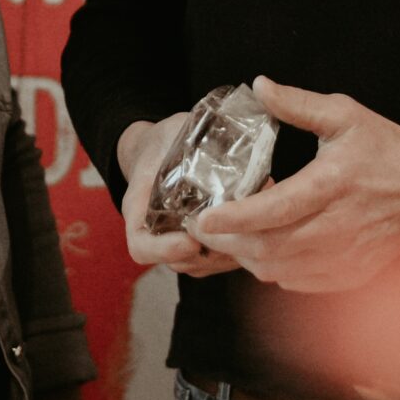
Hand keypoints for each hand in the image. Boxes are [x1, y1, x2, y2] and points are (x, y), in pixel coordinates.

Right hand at [117, 111, 240, 277]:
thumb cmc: (165, 142)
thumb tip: (222, 143)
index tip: (190, 240)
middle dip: (211, 251)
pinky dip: (240, 247)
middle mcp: (157, 234)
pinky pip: (218, 258)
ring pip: (204, 264)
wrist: (161, 150)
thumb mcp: (169, 135)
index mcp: (139, 210)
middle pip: (179, 262)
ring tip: (254, 227)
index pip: (141, 248)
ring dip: (230, 251)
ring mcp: (179, 242)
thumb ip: (187, 142)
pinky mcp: (202, 243)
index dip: (163, 250)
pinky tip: (260, 226)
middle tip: (238, 232)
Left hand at [188, 77, 399, 293]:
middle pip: (268, 248)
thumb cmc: (387, 150)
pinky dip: (274, 269)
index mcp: (331, 185)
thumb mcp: (344, 115)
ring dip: (248, 256)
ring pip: (278, 270)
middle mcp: (336, 227)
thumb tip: (259, 86)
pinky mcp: (350, 274)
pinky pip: (298, 282)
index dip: (233, 218)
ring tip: (233, 235)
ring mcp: (344, 256)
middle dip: (228, 242)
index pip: (272, 210)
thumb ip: (298, 103)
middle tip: (203, 228)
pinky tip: (269, 247)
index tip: (203, 218)